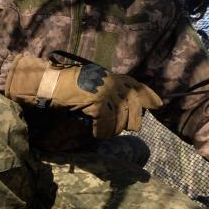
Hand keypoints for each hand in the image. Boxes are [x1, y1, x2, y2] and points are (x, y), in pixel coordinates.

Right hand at [6, 57, 161, 139]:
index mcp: (110, 75)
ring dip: (114, 129)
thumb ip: (107, 89)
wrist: (49, 84)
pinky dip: (101, 132)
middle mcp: (111, 82)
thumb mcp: (90, 81)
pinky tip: (95, 134)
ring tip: (106, 132)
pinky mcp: (97, 103)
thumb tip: (123, 104)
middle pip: (133, 105)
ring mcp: (105, 92)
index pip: (136, 85)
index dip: (149, 96)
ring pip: (121, 118)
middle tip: (132, 128)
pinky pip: (106, 124)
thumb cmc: (65, 84)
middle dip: (134, 119)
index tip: (159, 105)